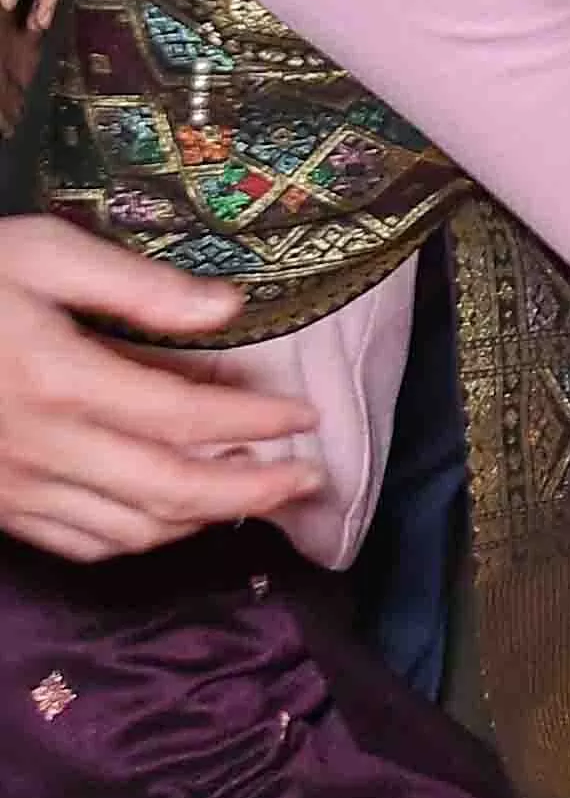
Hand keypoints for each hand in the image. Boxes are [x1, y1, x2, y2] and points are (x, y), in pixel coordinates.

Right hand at [0, 215, 317, 559]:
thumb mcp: (41, 253)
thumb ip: (137, 287)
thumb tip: (230, 308)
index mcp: (59, 382)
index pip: (186, 419)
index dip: (256, 424)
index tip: (306, 416)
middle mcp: (40, 449)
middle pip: (171, 492)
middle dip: (254, 491)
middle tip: (311, 480)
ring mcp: (12, 488)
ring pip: (130, 532)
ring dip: (204, 520)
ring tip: (256, 492)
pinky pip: (79, 544)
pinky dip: (140, 538)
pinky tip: (173, 512)